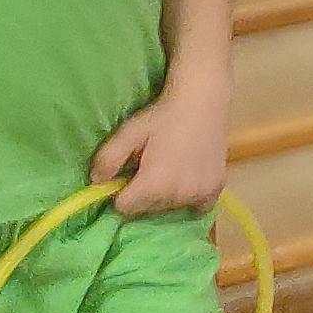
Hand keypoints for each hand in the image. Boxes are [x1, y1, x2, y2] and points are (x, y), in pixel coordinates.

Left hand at [94, 86, 228, 216]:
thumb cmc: (162, 116)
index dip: (121, 192)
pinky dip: (189, 198)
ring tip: (169, 169)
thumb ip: (108, 159)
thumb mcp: (128, 132)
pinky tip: (187, 179)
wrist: (202, 103)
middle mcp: (178, 194)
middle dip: (143, 195)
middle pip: (147, 210)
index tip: (128, 175)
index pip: (125, 208)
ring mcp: (200, 194)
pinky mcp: (216, 191)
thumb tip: (96, 182)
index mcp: (154, 183)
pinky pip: (196, 207)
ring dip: (165, 196)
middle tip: (149, 167)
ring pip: (170, 208)